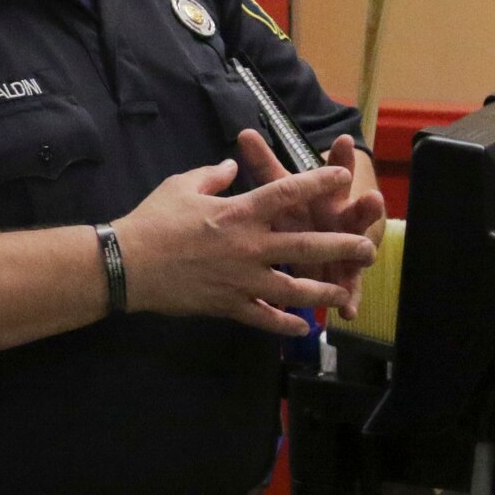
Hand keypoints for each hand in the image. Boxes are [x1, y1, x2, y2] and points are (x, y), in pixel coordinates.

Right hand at [113, 156, 376, 336]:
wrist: (127, 264)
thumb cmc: (152, 221)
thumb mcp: (180, 187)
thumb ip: (212, 176)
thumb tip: (232, 167)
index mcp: (238, 212)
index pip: (287, 192)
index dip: (317, 182)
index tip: (342, 175)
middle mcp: (249, 246)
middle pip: (308, 245)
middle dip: (343, 246)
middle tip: (367, 246)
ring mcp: (242, 279)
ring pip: (296, 289)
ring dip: (324, 291)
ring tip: (343, 292)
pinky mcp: (229, 304)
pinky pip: (264, 317)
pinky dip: (285, 324)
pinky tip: (303, 328)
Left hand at [235, 129, 386, 320]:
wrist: (320, 235)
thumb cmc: (299, 207)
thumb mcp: (281, 187)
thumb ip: (265, 163)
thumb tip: (243, 131)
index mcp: (325, 196)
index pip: (333, 172)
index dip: (339, 157)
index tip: (344, 140)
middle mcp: (340, 219)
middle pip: (354, 209)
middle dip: (364, 204)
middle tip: (373, 197)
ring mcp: (345, 247)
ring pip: (356, 249)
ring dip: (361, 250)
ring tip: (368, 253)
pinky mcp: (342, 274)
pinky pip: (346, 288)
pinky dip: (348, 298)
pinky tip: (349, 309)